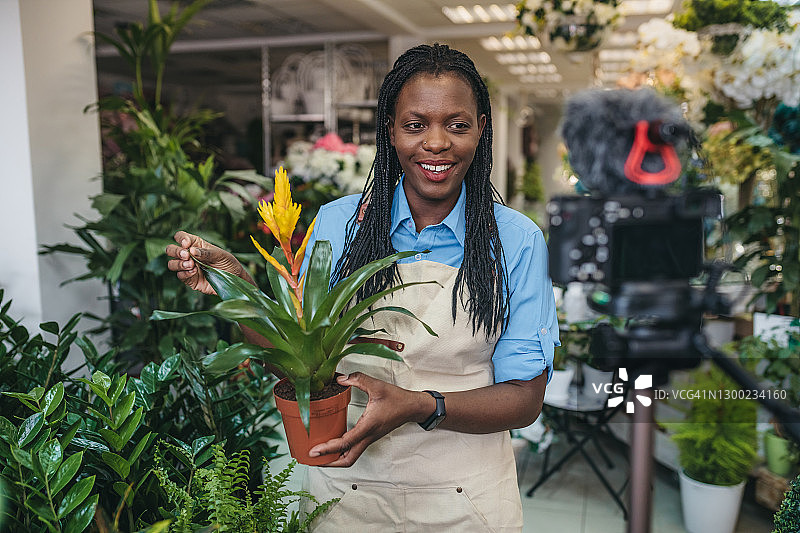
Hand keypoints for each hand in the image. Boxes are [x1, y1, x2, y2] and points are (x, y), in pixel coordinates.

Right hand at [165, 231, 247, 294]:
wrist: (235, 279)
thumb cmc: (228, 263)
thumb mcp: (220, 255)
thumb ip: (206, 252)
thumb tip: (192, 250)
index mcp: (196, 245)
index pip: (181, 237)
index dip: (181, 239)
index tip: (187, 244)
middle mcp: (189, 255)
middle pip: (171, 250)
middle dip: (175, 251)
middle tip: (187, 255)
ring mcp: (188, 267)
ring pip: (172, 264)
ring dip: (179, 263)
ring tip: (192, 264)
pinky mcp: (190, 279)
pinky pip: (180, 276)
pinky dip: (185, 273)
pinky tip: (195, 271)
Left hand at [308, 372, 430, 466]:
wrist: (412, 407)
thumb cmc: (397, 399)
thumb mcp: (377, 386)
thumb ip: (358, 380)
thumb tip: (340, 379)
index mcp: (368, 426)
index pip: (345, 443)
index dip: (328, 448)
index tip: (314, 452)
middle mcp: (368, 436)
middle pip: (347, 459)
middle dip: (329, 462)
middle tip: (313, 459)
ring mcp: (370, 438)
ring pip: (351, 457)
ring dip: (335, 459)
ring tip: (320, 455)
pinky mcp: (371, 436)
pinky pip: (354, 449)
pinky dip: (342, 451)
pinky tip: (334, 445)